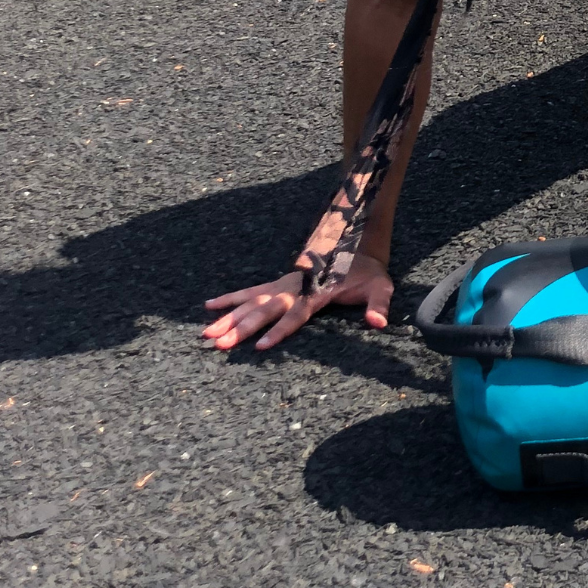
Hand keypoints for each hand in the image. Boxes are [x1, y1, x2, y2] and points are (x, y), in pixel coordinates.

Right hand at [201, 252, 393, 350]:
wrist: (361, 241)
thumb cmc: (370, 271)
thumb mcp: (380, 286)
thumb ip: (378, 304)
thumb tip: (378, 323)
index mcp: (318, 290)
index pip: (297, 313)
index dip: (280, 329)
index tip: (261, 346)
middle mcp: (297, 286)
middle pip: (266, 308)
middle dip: (242, 327)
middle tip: (219, 343)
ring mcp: (286, 282)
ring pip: (253, 300)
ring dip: (229, 316)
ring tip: (206, 332)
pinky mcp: (280, 281)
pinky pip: (252, 290)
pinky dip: (230, 297)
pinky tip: (209, 305)